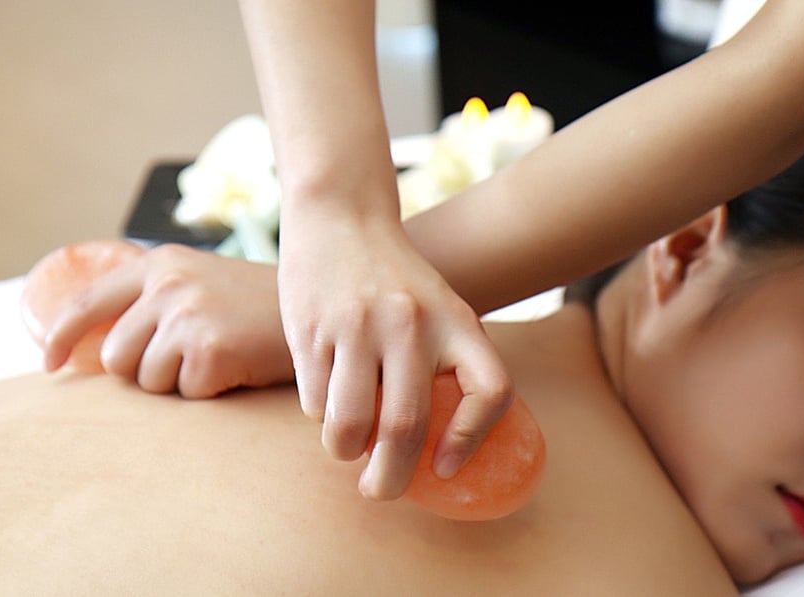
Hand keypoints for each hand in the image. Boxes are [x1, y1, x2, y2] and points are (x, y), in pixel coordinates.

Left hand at [43, 244, 292, 397]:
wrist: (325, 309)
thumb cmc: (265, 308)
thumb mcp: (204, 284)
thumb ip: (157, 302)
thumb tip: (107, 351)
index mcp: (162, 264)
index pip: (88, 302)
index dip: (62, 338)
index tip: (52, 365)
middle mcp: (168, 285)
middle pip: (117, 356)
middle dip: (147, 370)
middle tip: (194, 359)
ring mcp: (187, 316)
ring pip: (148, 380)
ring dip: (181, 382)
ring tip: (222, 358)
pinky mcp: (208, 349)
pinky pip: (185, 393)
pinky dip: (211, 390)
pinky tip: (239, 367)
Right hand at [278, 204, 513, 500]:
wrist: (341, 217)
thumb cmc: (396, 281)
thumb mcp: (440, 309)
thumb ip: (447, 363)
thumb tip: (439, 449)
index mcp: (456, 321)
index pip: (492, 388)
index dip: (475, 436)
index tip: (445, 466)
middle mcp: (411, 324)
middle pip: (407, 426)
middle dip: (391, 478)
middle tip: (381, 491)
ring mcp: (358, 326)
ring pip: (350, 426)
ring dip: (347, 452)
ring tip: (348, 450)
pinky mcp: (311, 330)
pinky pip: (315, 402)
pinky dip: (321, 416)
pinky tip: (326, 397)